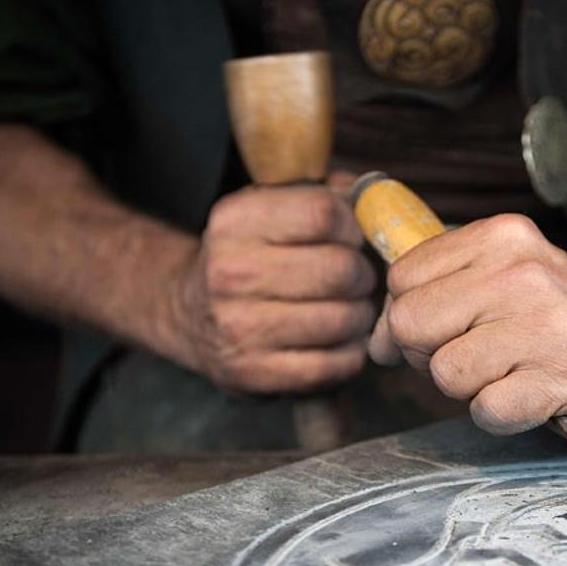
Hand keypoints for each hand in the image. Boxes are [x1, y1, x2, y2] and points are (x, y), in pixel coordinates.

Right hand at [167, 180, 376, 392]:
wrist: (189, 314)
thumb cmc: (250, 256)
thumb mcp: (271, 209)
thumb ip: (326, 193)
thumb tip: (377, 196)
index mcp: (235, 221)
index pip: (323, 214)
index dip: (352, 226)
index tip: (350, 237)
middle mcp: (229, 272)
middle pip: (340, 269)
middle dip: (362, 274)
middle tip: (355, 279)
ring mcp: (238, 326)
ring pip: (343, 318)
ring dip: (360, 315)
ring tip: (348, 308)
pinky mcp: (253, 372)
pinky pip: (335, 363)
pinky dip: (350, 352)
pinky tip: (338, 339)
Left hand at [369, 213, 566, 440]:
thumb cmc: (564, 323)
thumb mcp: (505, 280)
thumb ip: (435, 294)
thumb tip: (377, 341)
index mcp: (504, 238)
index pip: (402, 278)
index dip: (410, 317)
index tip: (447, 330)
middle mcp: (525, 273)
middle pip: (411, 323)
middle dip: (430, 354)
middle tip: (479, 357)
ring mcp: (549, 326)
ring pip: (445, 372)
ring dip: (470, 388)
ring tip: (513, 374)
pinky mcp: (566, 379)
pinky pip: (487, 409)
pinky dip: (501, 415)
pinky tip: (532, 398)